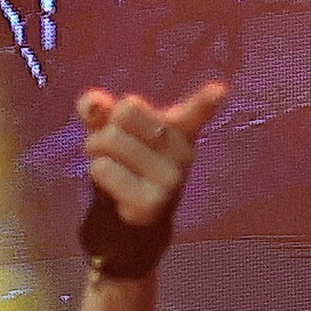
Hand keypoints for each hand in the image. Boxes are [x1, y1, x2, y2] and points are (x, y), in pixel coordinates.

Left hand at [75, 81, 226, 226]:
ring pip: (112, 139)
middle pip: (127, 111)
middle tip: (107, 146)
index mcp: (181, 129)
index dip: (206, 100)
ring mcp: (171, 180)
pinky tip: (109, 186)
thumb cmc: (124, 163)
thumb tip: (90, 103)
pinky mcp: (152, 203)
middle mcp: (184, 153)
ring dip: (95, 149)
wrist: (128, 219)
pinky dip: (97, 170)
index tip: (219, 91)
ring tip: (105, 164)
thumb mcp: (113, 130)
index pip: (197, 111)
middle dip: (105, 125)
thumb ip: (102, 110)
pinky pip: (104, 168)